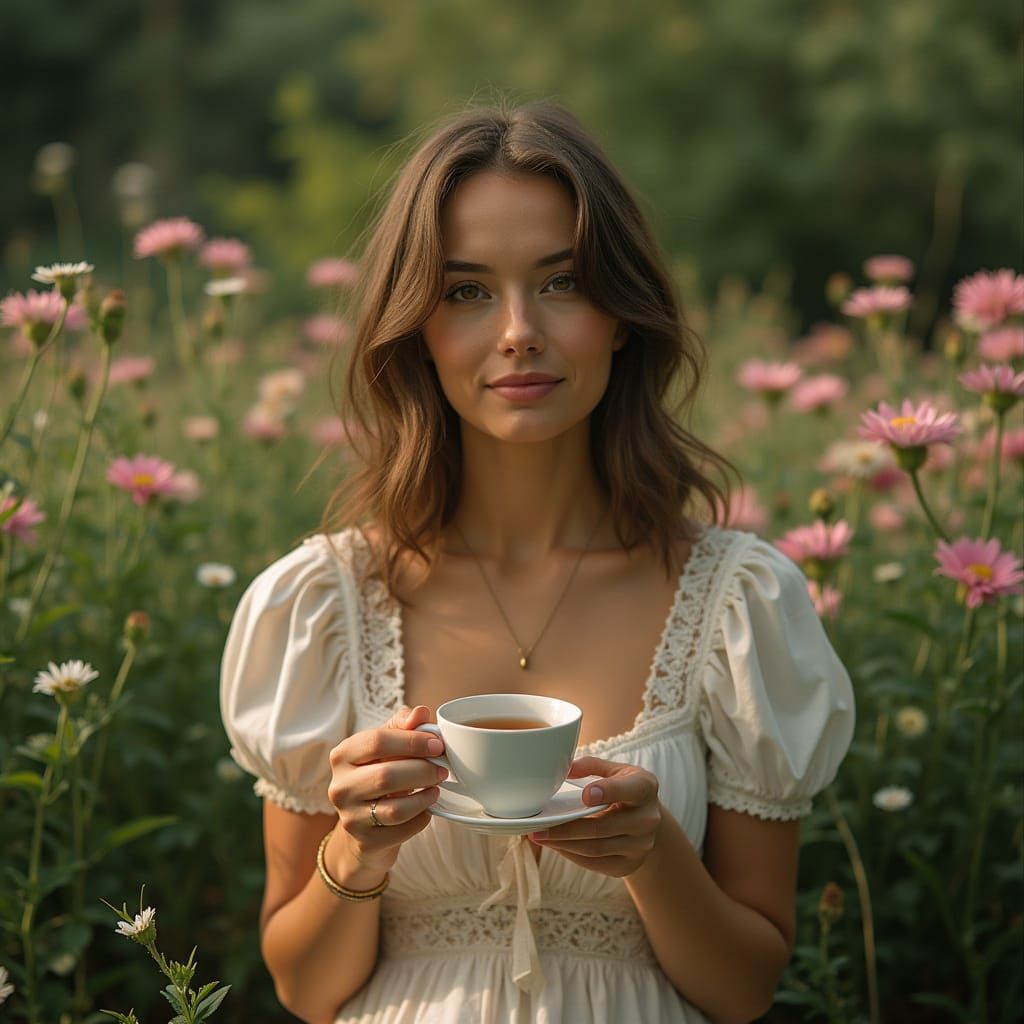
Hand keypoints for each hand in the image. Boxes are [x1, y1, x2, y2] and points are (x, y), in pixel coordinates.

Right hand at [326, 705, 446, 882]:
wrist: (365, 826)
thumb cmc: (378, 775)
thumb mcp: (387, 747)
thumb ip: (403, 726)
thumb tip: (421, 713)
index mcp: (343, 755)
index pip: (377, 741)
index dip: (412, 741)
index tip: (437, 744)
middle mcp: (339, 786)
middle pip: (387, 775)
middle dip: (422, 770)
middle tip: (442, 768)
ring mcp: (349, 817)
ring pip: (394, 808)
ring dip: (424, 797)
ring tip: (436, 789)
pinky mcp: (365, 842)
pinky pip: (401, 830)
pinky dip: (420, 819)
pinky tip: (426, 810)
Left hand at [528, 756, 663, 877]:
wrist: (646, 819)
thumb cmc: (624, 788)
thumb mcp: (614, 770)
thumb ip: (591, 765)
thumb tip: (566, 769)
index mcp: (645, 787)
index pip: (630, 789)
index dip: (609, 792)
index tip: (584, 794)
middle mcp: (648, 818)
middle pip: (604, 827)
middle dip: (568, 828)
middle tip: (540, 826)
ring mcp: (641, 845)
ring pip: (596, 848)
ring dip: (565, 844)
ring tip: (541, 836)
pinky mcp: (630, 865)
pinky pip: (596, 863)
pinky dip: (572, 855)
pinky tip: (556, 845)